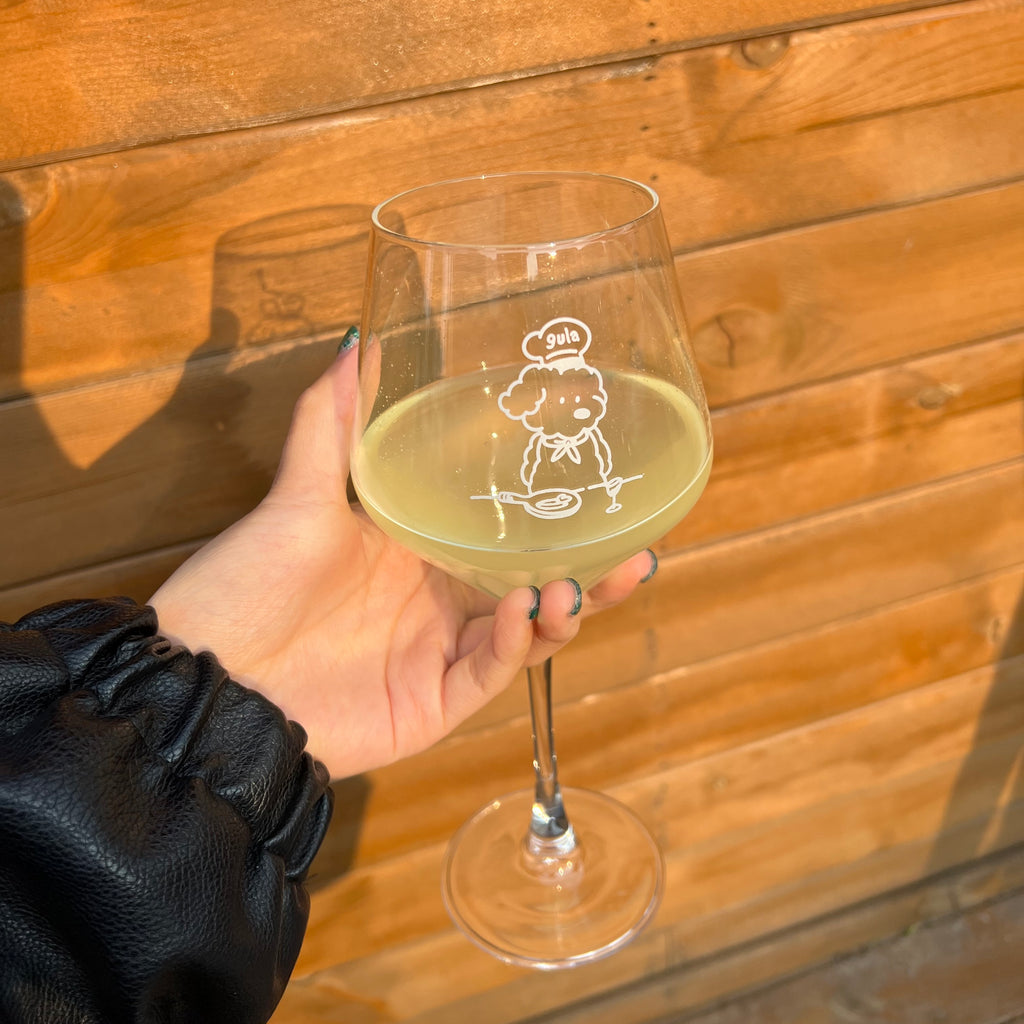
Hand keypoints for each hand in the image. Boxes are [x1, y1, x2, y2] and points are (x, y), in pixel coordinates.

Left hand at [150, 349, 654, 778]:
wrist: (203, 677)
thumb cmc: (245, 585)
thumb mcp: (297, 495)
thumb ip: (334, 422)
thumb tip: (357, 341)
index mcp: (418, 550)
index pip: (503, 531)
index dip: (555, 518)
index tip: (602, 488)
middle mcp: (438, 601)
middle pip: (534, 584)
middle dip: (590, 572)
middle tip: (638, 548)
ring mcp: (439, 654)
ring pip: (528, 633)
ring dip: (564, 607)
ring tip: (582, 580)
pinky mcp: (432, 702)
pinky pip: (490, 671)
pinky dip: (515, 641)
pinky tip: (524, 605)